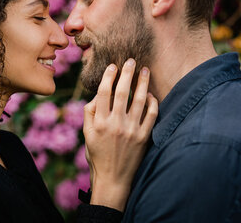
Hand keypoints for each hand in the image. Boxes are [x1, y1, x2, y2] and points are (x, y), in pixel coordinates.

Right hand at [83, 58, 157, 211]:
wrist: (114, 179)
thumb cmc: (98, 155)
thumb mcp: (87, 134)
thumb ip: (90, 113)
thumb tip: (98, 95)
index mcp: (100, 122)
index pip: (104, 92)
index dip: (108, 76)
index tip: (113, 66)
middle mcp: (116, 124)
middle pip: (122, 92)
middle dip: (127, 73)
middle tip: (131, 61)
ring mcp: (131, 130)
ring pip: (139, 100)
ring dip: (143, 83)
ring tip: (145, 71)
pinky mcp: (144, 137)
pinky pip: (151, 115)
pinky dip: (152, 102)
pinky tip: (151, 94)